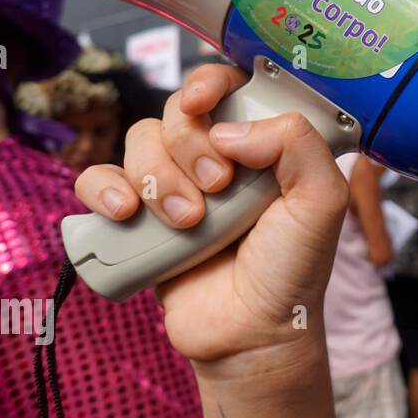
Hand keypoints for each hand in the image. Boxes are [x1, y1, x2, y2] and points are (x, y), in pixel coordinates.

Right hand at [74, 64, 348, 374]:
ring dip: (159, 178)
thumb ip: (297, 144)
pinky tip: (127, 212)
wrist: (252, 334)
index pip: (226, 86)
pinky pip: (96, 179)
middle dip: (191, 146)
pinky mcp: (138, 219)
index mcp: (261, 144)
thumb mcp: (321, 200)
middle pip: (177, 113)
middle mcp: (216, 158)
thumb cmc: (292, 268)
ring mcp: (174, 186)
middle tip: (218, 188)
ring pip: (139, 141)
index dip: (208, 83)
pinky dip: (104, 188)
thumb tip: (229, 128)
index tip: (202, 103)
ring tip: (189, 222)